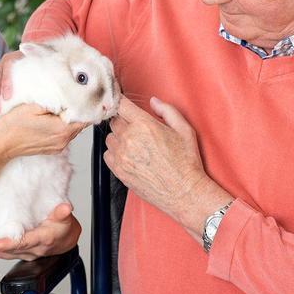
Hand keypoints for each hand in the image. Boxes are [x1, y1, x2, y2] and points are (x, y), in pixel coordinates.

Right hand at [0, 104, 86, 161]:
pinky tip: (51, 118)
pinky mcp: (51, 149)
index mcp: (62, 129)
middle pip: (79, 123)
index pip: (85, 117)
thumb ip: (55, 102)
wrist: (0, 145)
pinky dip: (61, 126)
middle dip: (76, 111)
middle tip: (70, 98)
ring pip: (72, 129)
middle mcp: (63, 141)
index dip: (84, 105)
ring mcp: (57, 147)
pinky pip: (63, 135)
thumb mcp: (34, 106)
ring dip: (68, 119)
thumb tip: (69, 97)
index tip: (82, 96)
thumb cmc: (12, 126)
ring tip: (59, 107)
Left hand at [0, 203, 81, 260]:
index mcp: (42, 240)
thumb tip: (65, 208)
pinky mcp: (21, 253)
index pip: (20, 243)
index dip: (4, 244)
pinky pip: (4, 253)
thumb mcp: (66, 218)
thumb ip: (63, 213)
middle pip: (6, 249)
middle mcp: (32, 249)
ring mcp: (26, 253)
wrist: (66, 240)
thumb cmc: (64, 228)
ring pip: (3, 252)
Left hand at [105, 97, 231, 235]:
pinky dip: (115, 153)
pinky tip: (129, 156)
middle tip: (136, 128)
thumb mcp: (184, 130)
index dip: (121, 102)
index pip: (121, 105)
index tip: (122, 104)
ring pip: (110, 138)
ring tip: (134, 144)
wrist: (184, 192)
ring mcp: (122, 156)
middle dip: (123, 121)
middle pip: (114, 121)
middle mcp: (129, 139)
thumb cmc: (186, 163)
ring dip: (118, 137)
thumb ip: (167, 111)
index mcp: (144, 125)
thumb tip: (153, 101)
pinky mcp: (119, 171)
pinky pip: (107, 155)